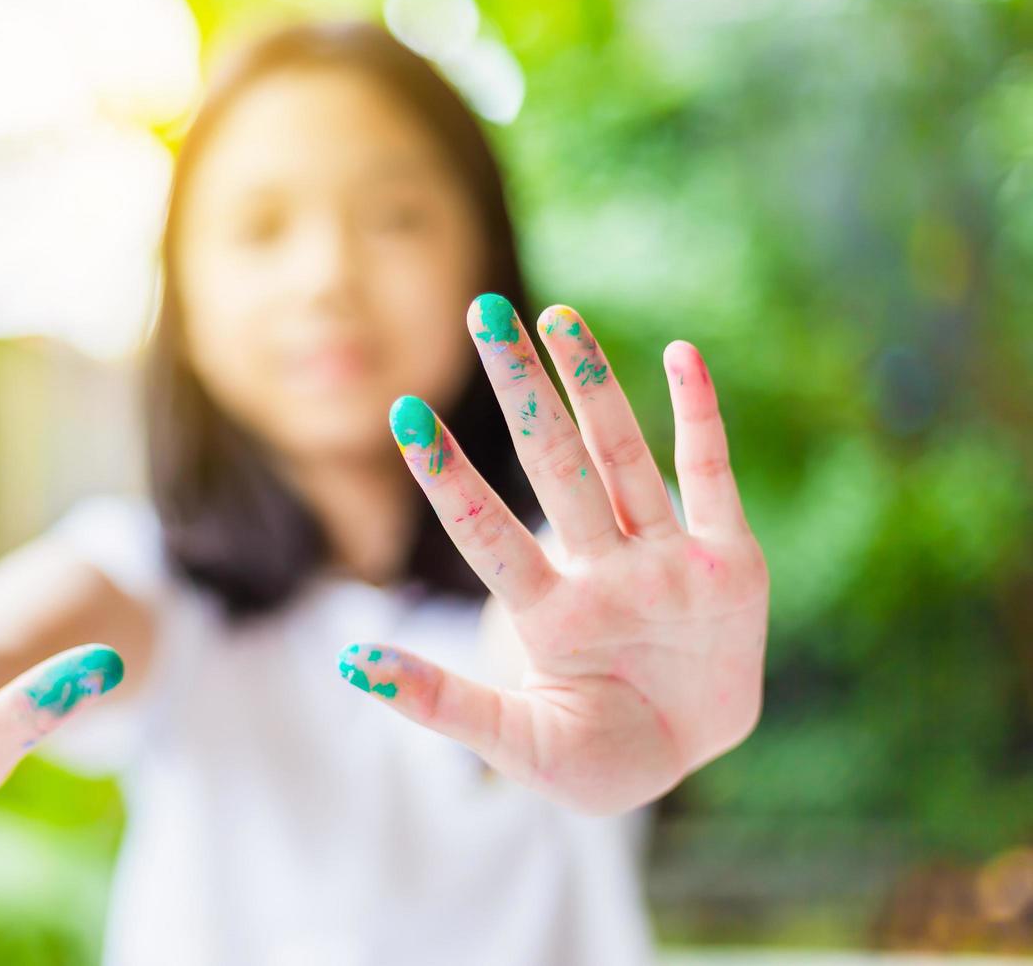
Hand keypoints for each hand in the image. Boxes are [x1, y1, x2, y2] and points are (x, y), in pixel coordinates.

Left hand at [338, 296, 767, 814]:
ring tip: (556, 314)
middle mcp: (598, 569)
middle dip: (520, 391)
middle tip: (481, 311)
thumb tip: (348, 660)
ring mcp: (661, 561)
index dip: (448, 478)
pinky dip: (701, 419)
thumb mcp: (518, 745)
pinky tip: (682, 356)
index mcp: (547, 614)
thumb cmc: (595, 758)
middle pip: (552, 464)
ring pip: (620, 456)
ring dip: (593, 385)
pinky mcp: (727, 565)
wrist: (683, 763)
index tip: (403, 415)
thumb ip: (442, 705)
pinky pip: (711, 480)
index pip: (486, 532)